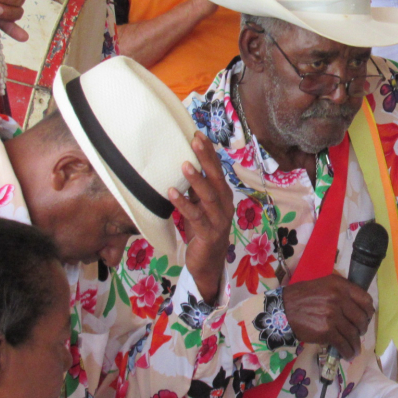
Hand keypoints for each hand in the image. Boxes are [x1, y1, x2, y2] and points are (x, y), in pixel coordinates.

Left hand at [172, 132, 233, 303]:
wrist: (208, 264)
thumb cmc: (202, 231)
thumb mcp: (199, 206)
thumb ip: (195, 189)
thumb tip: (182, 165)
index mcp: (223, 195)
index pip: (217, 169)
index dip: (209, 152)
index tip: (197, 134)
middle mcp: (225, 205)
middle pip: (216, 178)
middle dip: (206, 158)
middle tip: (195, 140)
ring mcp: (219, 220)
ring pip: (209, 196)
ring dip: (196, 179)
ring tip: (184, 164)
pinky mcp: (209, 234)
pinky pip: (196, 217)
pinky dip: (184, 204)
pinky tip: (172, 193)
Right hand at [283, 274, 374, 359]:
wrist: (283, 310)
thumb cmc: (301, 297)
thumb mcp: (323, 285)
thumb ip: (340, 291)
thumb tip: (356, 305)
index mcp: (340, 285)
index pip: (365, 299)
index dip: (368, 311)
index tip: (366, 317)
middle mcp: (338, 299)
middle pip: (361, 318)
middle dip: (362, 329)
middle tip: (358, 333)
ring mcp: (333, 315)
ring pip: (353, 334)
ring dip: (356, 344)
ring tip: (355, 350)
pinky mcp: (326, 331)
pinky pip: (343, 344)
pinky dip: (348, 352)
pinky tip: (348, 355)